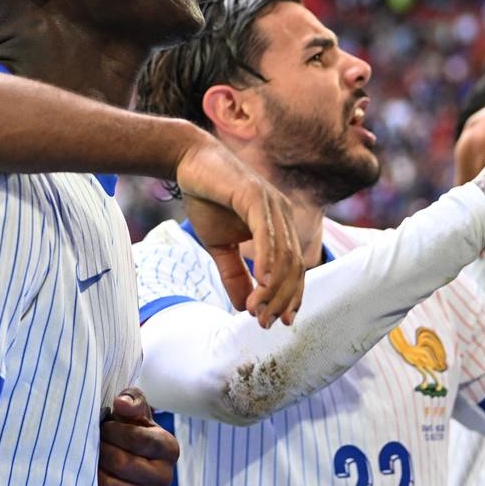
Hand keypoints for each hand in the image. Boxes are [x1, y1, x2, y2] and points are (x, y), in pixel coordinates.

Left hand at [99, 388, 179, 485]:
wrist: (129, 469)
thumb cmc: (130, 432)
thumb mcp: (134, 412)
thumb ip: (132, 400)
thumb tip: (121, 404)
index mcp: (169, 448)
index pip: (136, 439)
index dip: (113, 431)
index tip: (105, 427)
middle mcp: (165, 476)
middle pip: (121, 463)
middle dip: (101, 450)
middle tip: (93, 444)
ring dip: (93, 471)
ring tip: (90, 460)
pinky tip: (91, 483)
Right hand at [175, 132, 303, 327]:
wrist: (189, 162)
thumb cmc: (207, 199)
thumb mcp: (220, 245)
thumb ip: (234, 274)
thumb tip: (243, 308)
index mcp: (280, 226)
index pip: (296, 268)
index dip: (290, 298)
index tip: (278, 322)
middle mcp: (283, 215)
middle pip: (295, 266)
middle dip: (282, 299)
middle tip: (265, 323)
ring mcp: (272, 205)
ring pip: (283, 255)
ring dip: (273, 288)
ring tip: (257, 309)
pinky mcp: (255, 196)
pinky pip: (267, 234)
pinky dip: (267, 260)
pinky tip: (262, 282)